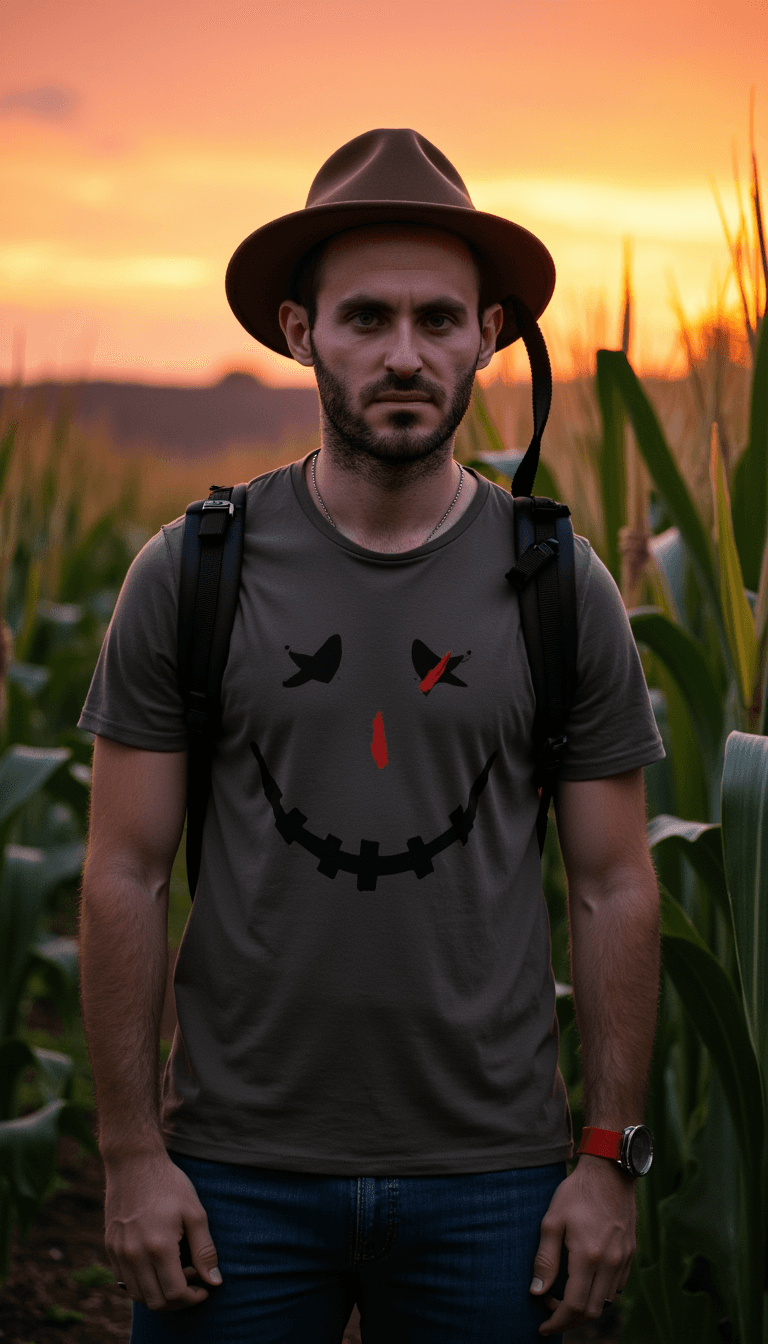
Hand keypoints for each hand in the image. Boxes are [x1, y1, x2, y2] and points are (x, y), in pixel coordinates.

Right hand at [103, 1150, 221, 1310]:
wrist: (134, 1163)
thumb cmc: (169, 1185)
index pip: (175, 1294)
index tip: (204, 1288)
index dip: (193, 1298)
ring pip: (137, 1295)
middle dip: (177, 1300)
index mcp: (159, 1247)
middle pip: (155, 1301)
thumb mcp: (195, 1213)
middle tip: (192, 1281)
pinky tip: (156, 1266)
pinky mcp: (110, 1247)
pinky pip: (123, 1281)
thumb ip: (205, 1250)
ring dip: (158, 1294)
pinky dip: (141, 1283)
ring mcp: (119, 1252)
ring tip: (175, 1272)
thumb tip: (214, 1282)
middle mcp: (135, 1255)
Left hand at [529, 1155, 635, 1335]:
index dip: (557, 1321)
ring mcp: (623, 1260)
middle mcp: (610, 1263)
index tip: (543, 1327)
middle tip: (551, 1312)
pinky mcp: (630, 1254)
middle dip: (570, 1320)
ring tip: (565, 1298)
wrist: (609, 1171)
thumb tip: (536, 1292)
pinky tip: (585, 1283)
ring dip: (585, 1308)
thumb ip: (545, 1259)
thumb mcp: (552, 1221)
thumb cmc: (576, 1193)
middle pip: (592, 1311)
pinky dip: (601, 1294)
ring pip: (605, 1301)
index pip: (574, 1305)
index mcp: (589, 1256)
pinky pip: (617, 1287)